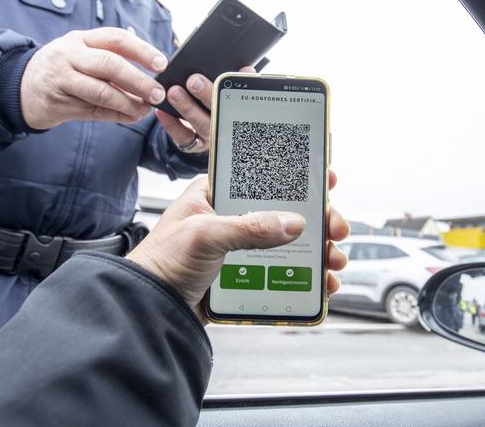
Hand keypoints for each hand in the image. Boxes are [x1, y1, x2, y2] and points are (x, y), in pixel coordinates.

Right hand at [20, 28, 167, 129]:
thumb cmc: (61, 69)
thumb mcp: (80, 54)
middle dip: (138, 80)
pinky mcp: (58, 104)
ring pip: (101, 91)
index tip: (162, 64)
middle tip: (158, 93)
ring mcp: (62, 80)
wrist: (18, 88)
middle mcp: (69, 55)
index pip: (116, 38)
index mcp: (80, 39)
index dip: (141, 50)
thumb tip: (150, 76)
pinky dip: (116, 115)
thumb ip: (109, 60)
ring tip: (146, 109)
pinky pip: (93, 111)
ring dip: (128, 103)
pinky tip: (131, 116)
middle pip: (110, 64)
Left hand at [127, 171, 349, 322]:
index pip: (264, 176)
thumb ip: (249, 227)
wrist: (147, 309)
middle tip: (337, 228)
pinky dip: (305, 279)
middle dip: (317, 220)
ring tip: (334, 261)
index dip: (297, 176)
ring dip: (317, 251)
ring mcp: (240, 249)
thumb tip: (293, 222)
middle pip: (286, 212)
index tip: (326, 177)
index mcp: (217, 196)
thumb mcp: (205, 236)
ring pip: (289, 245)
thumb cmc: (161, 263)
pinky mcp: (245, 277)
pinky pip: (282, 274)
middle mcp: (232, 219)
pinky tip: (322, 284)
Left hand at [155, 66, 254, 153]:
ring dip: (187, 108)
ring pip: (200, 124)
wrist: (205, 128)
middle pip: (218, 111)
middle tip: (193, 80)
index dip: (236, 89)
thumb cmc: (217, 102)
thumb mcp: (229, 92)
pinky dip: (171, 125)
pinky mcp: (194, 145)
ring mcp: (210, 137)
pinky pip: (183, 138)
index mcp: (237, 110)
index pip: (239, 100)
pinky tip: (161, 111)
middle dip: (206, 95)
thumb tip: (246, 69)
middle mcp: (225, 125)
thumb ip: (238, 81)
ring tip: (174, 92)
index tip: (226, 75)